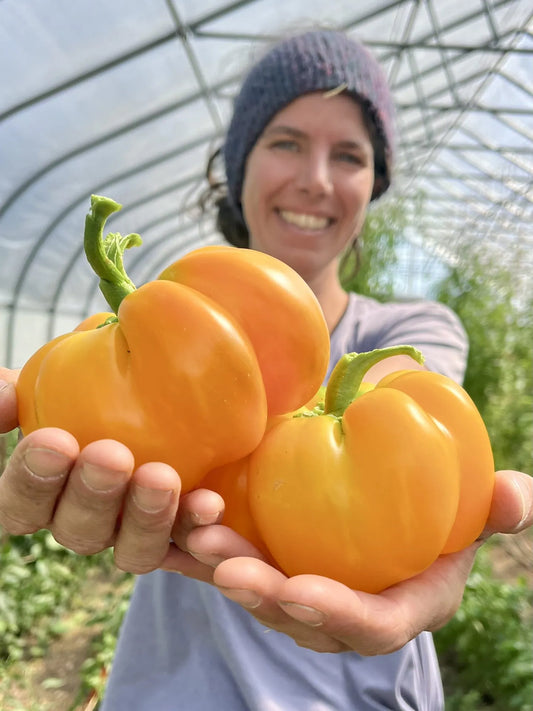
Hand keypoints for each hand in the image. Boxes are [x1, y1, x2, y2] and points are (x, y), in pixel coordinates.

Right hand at [0, 369, 182, 573]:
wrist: (156, 400)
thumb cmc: (88, 390)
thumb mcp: (47, 381)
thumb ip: (13, 390)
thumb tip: (1, 397)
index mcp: (43, 493)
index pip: (22, 505)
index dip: (34, 481)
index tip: (55, 440)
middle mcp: (85, 522)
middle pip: (79, 531)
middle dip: (94, 494)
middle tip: (112, 456)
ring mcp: (132, 533)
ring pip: (133, 550)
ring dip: (147, 517)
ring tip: (162, 478)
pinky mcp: (180, 533)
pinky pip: (189, 544)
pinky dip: (198, 528)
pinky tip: (211, 503)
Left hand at [165, 468, 532, 654]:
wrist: (393, 501)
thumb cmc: (438, 511)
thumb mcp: (472, 508)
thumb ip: (495, 508)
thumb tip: (518, 495)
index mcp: (399, 604)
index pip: (371, 628)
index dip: (338, 616)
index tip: (301, 590)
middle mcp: (345, 607)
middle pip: (301, 618)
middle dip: (263, 597)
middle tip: (225, 565)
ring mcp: (305, 587)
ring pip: (259, 592)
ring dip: (224, 568)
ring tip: (194, 534)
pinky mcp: (274, 561)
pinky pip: (236, 563)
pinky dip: (203, 550)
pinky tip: (174, 526)